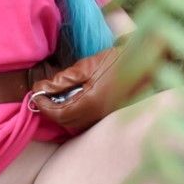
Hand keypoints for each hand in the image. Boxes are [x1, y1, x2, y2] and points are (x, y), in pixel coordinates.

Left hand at [29, 42, 154, 132]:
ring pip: (76, 123)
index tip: (35, 94)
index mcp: (91, 103)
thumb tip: (41, 88)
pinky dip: (75, 113)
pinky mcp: (110, 115)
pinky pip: (87, 120)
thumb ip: (63, 80)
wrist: (148, 62)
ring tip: (55, 96)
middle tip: (42, 95)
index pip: (59, 113)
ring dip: (62, 113)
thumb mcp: (87, 66)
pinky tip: (73, 99)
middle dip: (51, 110)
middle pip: (66, 122)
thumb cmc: (118, 60)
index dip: (44, 105)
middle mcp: (98, 116)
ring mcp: (105, 117)